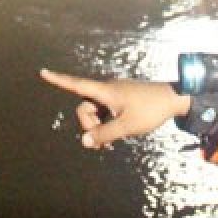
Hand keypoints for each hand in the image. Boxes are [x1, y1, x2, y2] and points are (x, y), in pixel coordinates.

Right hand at [40, 68, 189, 149]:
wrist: (174, 99)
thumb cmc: (150, 110)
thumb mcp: (127, 126)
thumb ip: (104, 135)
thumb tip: (85, 141)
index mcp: (105, 91)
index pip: (76, 84)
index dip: (58, 80)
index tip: (42, 72)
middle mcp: (107, 90)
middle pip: (85, 108)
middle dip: (89, 127)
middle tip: (105, 145)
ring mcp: (114, 95)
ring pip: (95, 113)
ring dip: (99, 129)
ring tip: (111, 145)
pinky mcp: (121, 100)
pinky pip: (105, 113)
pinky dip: (106, 125)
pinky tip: (117, 136)